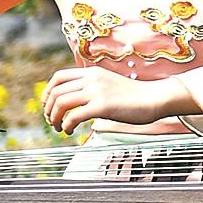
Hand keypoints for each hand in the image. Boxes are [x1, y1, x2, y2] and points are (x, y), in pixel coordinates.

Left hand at [41, 67, 185, 133]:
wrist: (155, 98)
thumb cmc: (134, 96)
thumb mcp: (109, 84)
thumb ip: (92, 88)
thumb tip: (74, 102)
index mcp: (93, 72)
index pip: (58, 77)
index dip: (47, 92)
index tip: (48, 106)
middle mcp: (92, 79)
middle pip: (56, 92)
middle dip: (48, 109)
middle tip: (52, 122)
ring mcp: (97, 91)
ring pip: (61, 103)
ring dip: (54, 118)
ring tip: (59, 128)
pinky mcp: (102, 106)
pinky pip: (73, 116)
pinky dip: (67, 125)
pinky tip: (70, 131)